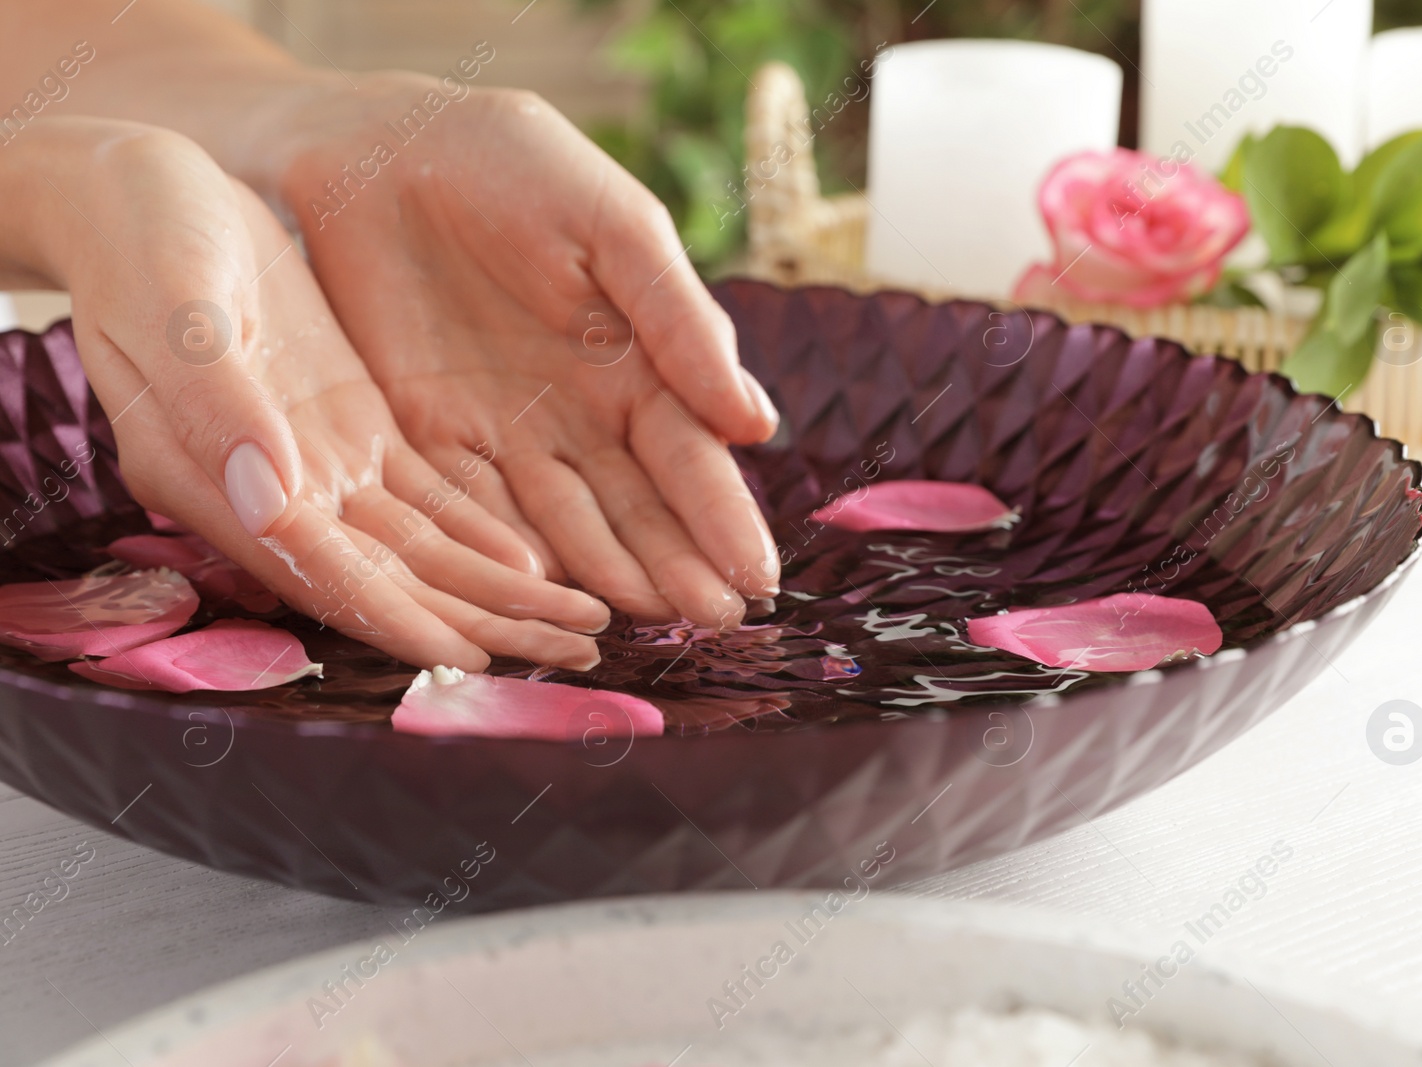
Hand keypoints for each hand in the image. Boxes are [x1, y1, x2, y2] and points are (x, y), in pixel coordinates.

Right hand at [0, 117, 608, 670]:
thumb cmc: (145, 243)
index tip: (472, 658)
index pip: (323, 571)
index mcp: (220, 483)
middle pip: (392, 581)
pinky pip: (430, 499)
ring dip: (500, 592)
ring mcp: (322, 469)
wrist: (148, 200)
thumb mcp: (177, 311)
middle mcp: (276, 497)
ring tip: (584, 623)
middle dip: (482, 623)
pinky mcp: (358, 433)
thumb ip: (220, 407)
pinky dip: (483, 533)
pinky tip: (542, 563)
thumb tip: (275, 502)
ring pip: (423, 551)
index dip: (397, 617)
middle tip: (579, 654)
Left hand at [271, 76, 781, 628]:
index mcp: (637, 362)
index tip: (757, 576)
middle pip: (638, 506)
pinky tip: (548, 597)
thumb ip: (678, 318)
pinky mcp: (430, 440)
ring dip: (609, 576)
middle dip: (679, 565)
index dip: (723, 516)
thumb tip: (754, 423)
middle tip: (718, 624)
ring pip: (567, 524)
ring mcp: (507, 435)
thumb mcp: (612, 227)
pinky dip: (512, 555)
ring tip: (652, 625)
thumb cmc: (512, 167)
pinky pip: (476, 510)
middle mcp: (581, 415)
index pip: (690, 456)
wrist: (374, 147)